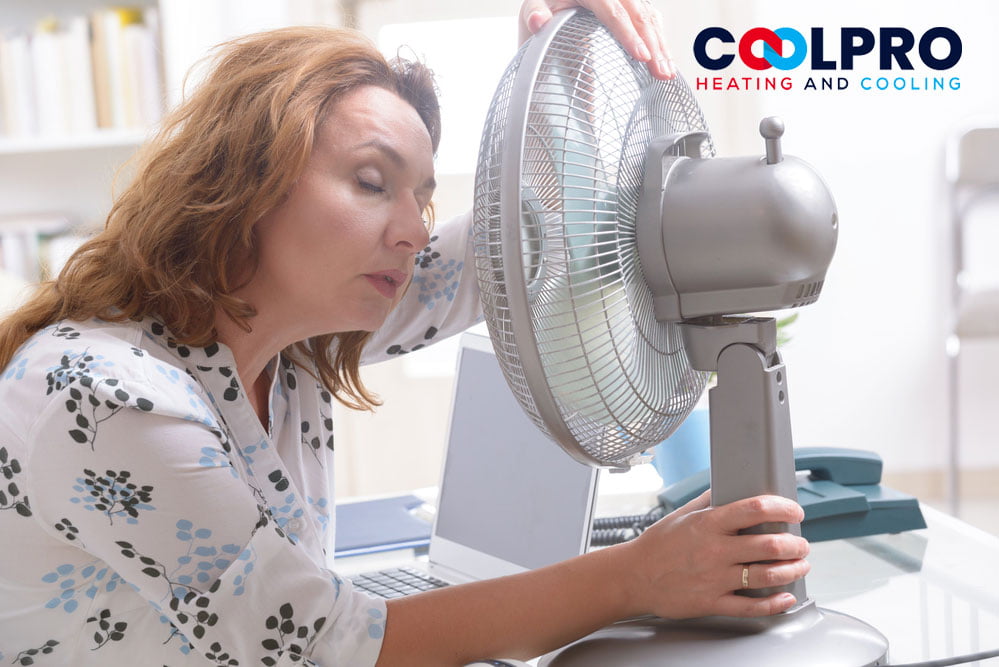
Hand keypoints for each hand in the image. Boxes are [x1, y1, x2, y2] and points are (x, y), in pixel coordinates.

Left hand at [518, 0, 674, 78]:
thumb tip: (537, 21)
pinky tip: (667, 62)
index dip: (628, 34)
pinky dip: (660, 42)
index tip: (641, 56)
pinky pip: (651, 21)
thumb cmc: (545, 5)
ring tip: (667, 73)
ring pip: (649, 18)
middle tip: (661, 72)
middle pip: (637, 15)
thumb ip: (533, 13)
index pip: (613, 11)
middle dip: (653, 45)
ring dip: (661, 46)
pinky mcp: (631, 7)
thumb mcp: (533, 7)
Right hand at [621, 491, 810, 618]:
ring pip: (766, 576)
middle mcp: (715, 550)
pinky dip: (775, 604)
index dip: (782, 508)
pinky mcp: (712, 602)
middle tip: (801, 544)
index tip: (794, 511)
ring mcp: (715, 578)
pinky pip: (751, 607)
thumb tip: (728, 485)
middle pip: (769, 545)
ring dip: (792, 570)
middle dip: (795, 544)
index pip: (754, 509)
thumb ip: (708, 501)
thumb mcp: (681, 515)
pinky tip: (785, 597)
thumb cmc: (656, 546)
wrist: (634, 577)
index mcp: (708, 524)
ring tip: (800, 566)